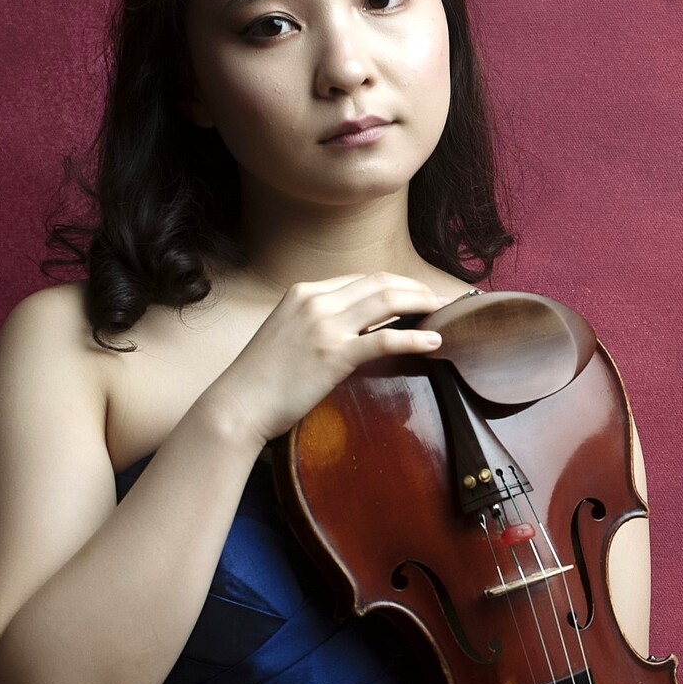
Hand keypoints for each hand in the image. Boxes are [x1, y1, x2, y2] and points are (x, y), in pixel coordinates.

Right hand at [204, 272, 447, 447]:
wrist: (237, 405)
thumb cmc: (259, 379)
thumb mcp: (285, 334)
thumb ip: (315, 322)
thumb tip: (350, 329)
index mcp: (304, 292)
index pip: (361, 278)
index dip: (395, 283)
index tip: (416, 293)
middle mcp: (315, 301)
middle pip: (380, 282)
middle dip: (416, 288)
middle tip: (441, 299)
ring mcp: (325, 326)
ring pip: (387, 301)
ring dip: (423, 303)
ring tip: (445, 313)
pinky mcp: (335, 354)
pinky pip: (385, 339)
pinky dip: (414, 337)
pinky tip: (434, 342)